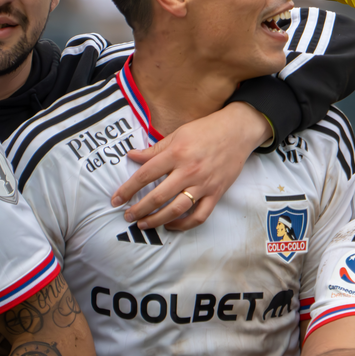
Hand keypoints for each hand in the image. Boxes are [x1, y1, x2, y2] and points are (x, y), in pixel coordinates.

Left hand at [111, 102, 271, 230]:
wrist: (238, 131)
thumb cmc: (207, 130)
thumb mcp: (178, 134)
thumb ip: (155, 149)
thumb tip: (131, 156)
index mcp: (176, 153)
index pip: (145, 175)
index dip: (127, 189)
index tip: (116, 199)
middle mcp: (188, 170)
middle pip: (158, 196)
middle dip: (139, 209)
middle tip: (127, 216)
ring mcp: (204, 184)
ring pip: (177, 209)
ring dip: (157, 220)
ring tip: (144, 224)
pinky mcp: (216, 192)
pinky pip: (200, 215)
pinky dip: (185, 224)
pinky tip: (172, 224)